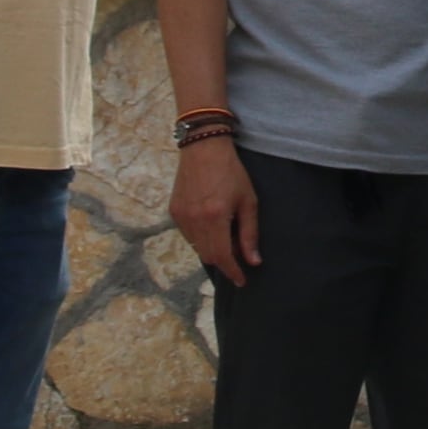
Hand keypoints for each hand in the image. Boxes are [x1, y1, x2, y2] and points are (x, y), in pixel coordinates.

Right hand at [169, 135, 261, 284]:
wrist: (203, 148)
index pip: (223, 257)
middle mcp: (195, 220)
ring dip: (212, 249)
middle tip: (238, 253)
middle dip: (224, 261)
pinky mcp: (174, 211)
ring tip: (225, 233)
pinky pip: (188, 235)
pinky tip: (211, 223)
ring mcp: (181, 216)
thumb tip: (253, 261)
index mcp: (215, 217)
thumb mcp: (248, 201)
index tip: (241, 281)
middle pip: (209, 256)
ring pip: (197, 247)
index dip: (233, 272)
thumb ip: (250, 234)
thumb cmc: (231, 172)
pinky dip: (201, 237)